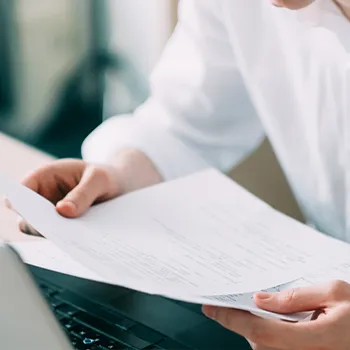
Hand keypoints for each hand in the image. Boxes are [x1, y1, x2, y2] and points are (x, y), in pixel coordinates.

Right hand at [5, 149, 161, 235]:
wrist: (119, 187)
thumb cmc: (107, 176)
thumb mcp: (100, 179)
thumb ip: (83, 193)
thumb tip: (63, 211)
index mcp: (46, 175)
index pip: (22, 189)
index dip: (22, 202)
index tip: (37, 215)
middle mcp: (44, 196)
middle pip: (27, 214)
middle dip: (39, 223)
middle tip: (59, 231)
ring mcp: (51, 213)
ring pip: (41, 229)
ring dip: (54, 234)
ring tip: (75, 238)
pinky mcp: (62, 227)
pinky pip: (58, 236)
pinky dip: (66, 239)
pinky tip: (82, 242)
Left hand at [202, 280, 349, 349]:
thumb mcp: (334, 293)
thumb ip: (295, 297)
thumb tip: (260, 299)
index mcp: (315, 339)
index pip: (261, 331)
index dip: (232, 320)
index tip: (210, 308)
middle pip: (260, 341)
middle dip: (244, 320)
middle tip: (232, 299)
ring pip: (267, 347)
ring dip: (257, 327)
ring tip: (258, 306)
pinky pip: (278, 348)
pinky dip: (270, 333)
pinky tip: (275, 319)